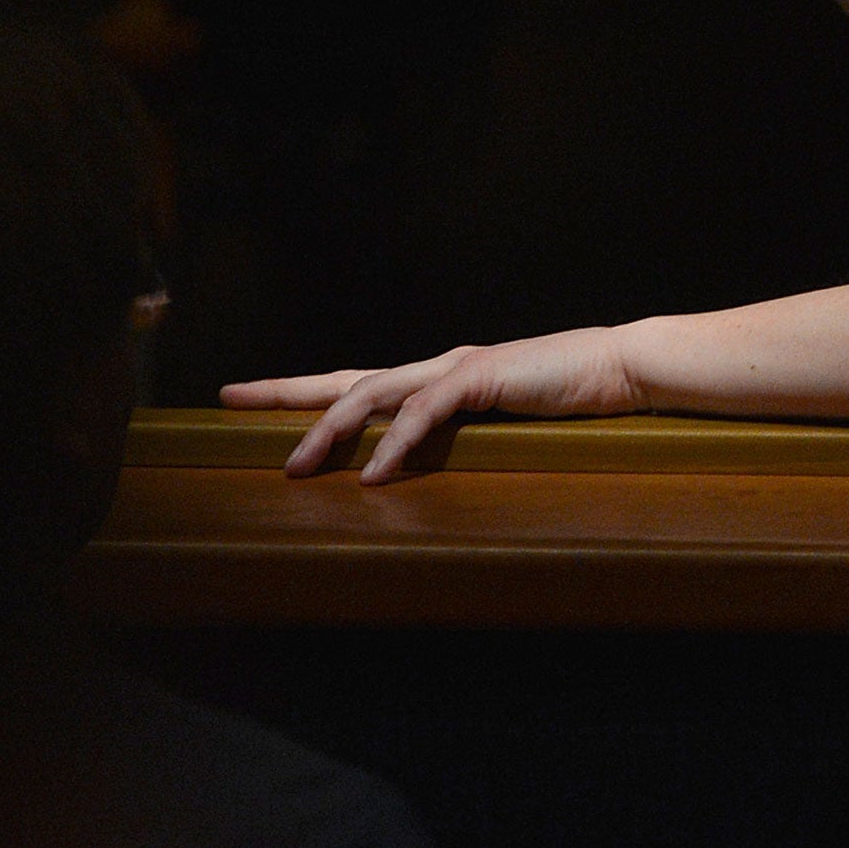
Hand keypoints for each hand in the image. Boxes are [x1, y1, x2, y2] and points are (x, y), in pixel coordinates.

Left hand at [219, 327, 637, 484]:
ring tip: (295, 468)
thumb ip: (465, 442)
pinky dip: (395, 443)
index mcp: (439, 378)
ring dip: (329, 431)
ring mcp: (455, 367)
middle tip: (230, 397)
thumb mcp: (504, 428)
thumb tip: (427, 481)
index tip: (249, 399)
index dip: (304, 394)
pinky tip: (375, 474)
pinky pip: (424, 412)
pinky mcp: (479, 377)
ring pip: (372, 393)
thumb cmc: (569, 399)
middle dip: (285, 391)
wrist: (619, 369)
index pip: (360, 384)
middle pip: (345, 378)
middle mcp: (436, 366)